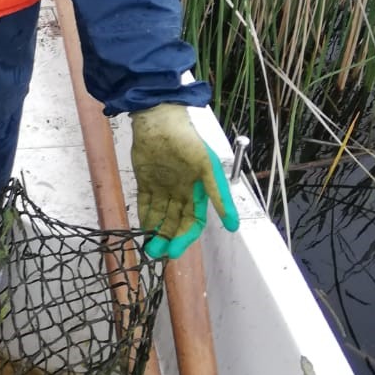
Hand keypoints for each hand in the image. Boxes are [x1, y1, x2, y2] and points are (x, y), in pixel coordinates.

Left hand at [130, 102, 239, 259]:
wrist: (159, 120)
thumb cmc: (187, 142)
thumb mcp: (207, 168)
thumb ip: (218, 196)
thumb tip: (233, 225)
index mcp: (198, 190)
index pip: (193, 221)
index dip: (185, 237)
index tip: (175, 251)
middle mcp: (181, 191)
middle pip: (175, 222)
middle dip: (168, 239)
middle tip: (157, 254)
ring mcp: (162, 187)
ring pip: (160, 216)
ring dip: (155, 232)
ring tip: (148, 248)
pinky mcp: (146, 181)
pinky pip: (146, 203)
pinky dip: (144, 217)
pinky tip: (142, 229)